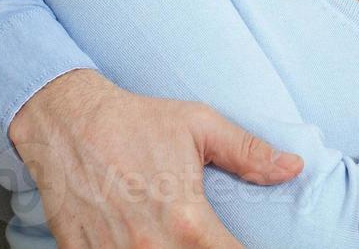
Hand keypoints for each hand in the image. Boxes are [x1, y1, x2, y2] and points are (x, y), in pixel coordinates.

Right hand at [6, 68, 304, 246]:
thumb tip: (292, 168)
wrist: (66, 123)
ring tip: (177, 242)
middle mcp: (153, 247)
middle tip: (209, 241)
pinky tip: (142, 245)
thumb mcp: (199, 126)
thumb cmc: (134, 122)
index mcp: (188, 221)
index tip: (249, 248)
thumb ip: (249, 153)